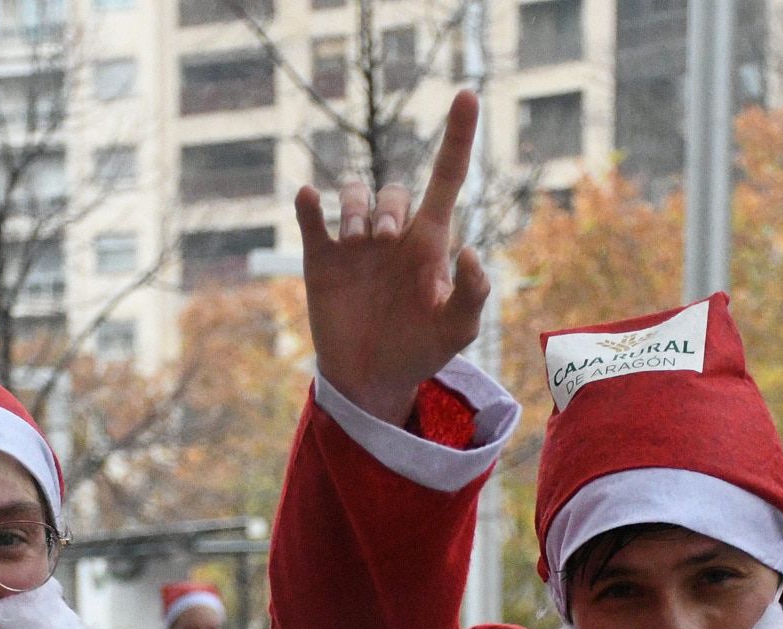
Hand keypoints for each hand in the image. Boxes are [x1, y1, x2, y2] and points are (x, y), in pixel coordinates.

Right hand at [296, 89, 489, 425]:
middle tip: (386, 241)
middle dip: (390, 208)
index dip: (457, 137)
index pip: (447, 177)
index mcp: (430, 242)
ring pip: (355, 196)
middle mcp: (393, 234)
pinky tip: (309, 200)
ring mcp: (355, 244)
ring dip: (356, 210)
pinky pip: (311, 218)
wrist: (372, 380)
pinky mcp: (321, 258)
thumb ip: (473, 294)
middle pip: (395, 191)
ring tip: (357, 242)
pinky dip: (309, 205)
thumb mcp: (457, 331)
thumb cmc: (420, 350)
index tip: (467, 95)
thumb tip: (470, 250)